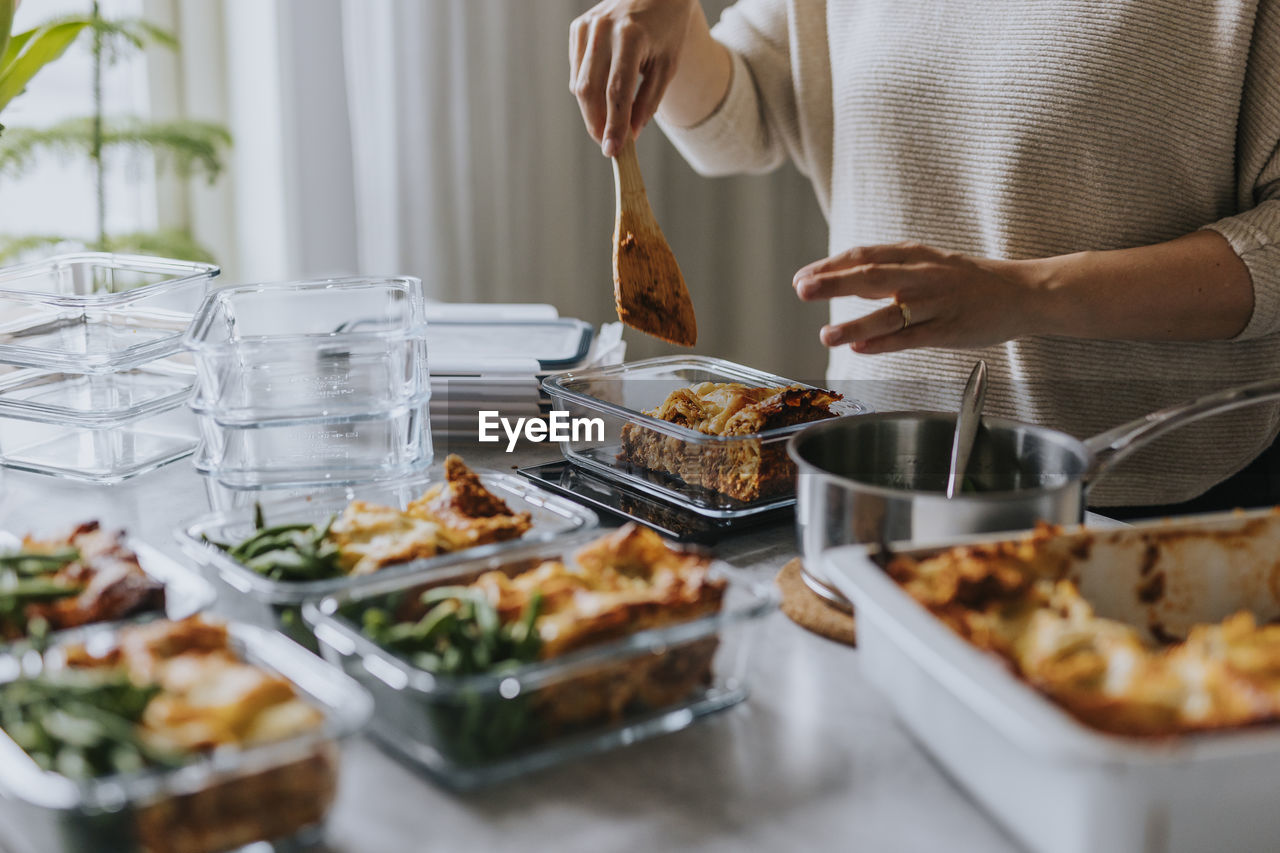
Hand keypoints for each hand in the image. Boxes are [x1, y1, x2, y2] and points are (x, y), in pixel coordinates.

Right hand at [570, 0, 697, 156]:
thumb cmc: (667, 30)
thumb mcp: (667, 67)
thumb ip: (648, 102)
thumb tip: (629, 135)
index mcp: (630, 37)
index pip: (617, 91)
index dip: (613, 125)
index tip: (612, 151)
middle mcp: (604, 28)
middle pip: (591, 90)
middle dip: (597, 123)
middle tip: (608, 144)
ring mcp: (587, 26)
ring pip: (579, 84)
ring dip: (592, 110)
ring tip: (609, 121)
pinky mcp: (578, 27)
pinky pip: (577, 71)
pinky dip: (588, 89)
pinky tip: (603, 92)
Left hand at [793, 242, 1043, 352]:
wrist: (1023, 293)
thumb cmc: (967, 281)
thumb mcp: (926, 264)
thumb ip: (884, 274)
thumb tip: (841, 280)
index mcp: (915, 255)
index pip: (865, 256)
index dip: (831, 266)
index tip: (803, 277)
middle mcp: (923, 275)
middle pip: (873, 276)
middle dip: (835, 282)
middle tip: (802, 289)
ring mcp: (937, 303)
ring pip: (891, 313)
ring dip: (856, 324)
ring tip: (826, 335)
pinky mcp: (950, 330)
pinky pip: (913, 338)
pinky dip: (885, 344)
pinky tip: (860, 349)